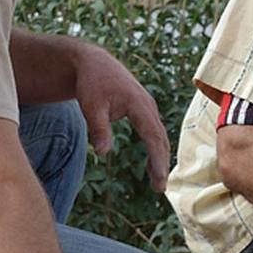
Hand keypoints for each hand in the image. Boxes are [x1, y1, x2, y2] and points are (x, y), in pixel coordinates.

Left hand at [72, 46, 170, 191]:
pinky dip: (155, 150)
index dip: (157, 159)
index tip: (159, 179)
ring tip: (157, 183)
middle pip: (161, 139)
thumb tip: (103, 153)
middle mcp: (149, 106)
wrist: (94, 63)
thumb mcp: (90, 106)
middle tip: (160, 189)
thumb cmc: (92, 83)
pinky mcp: (144, 111)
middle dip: (162, 164)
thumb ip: (98, 129)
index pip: (153, 136)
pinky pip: (154, 133)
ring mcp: (148, 108)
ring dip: (160, 159)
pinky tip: (151, 167)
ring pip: (159, 137)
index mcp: (139, 104)